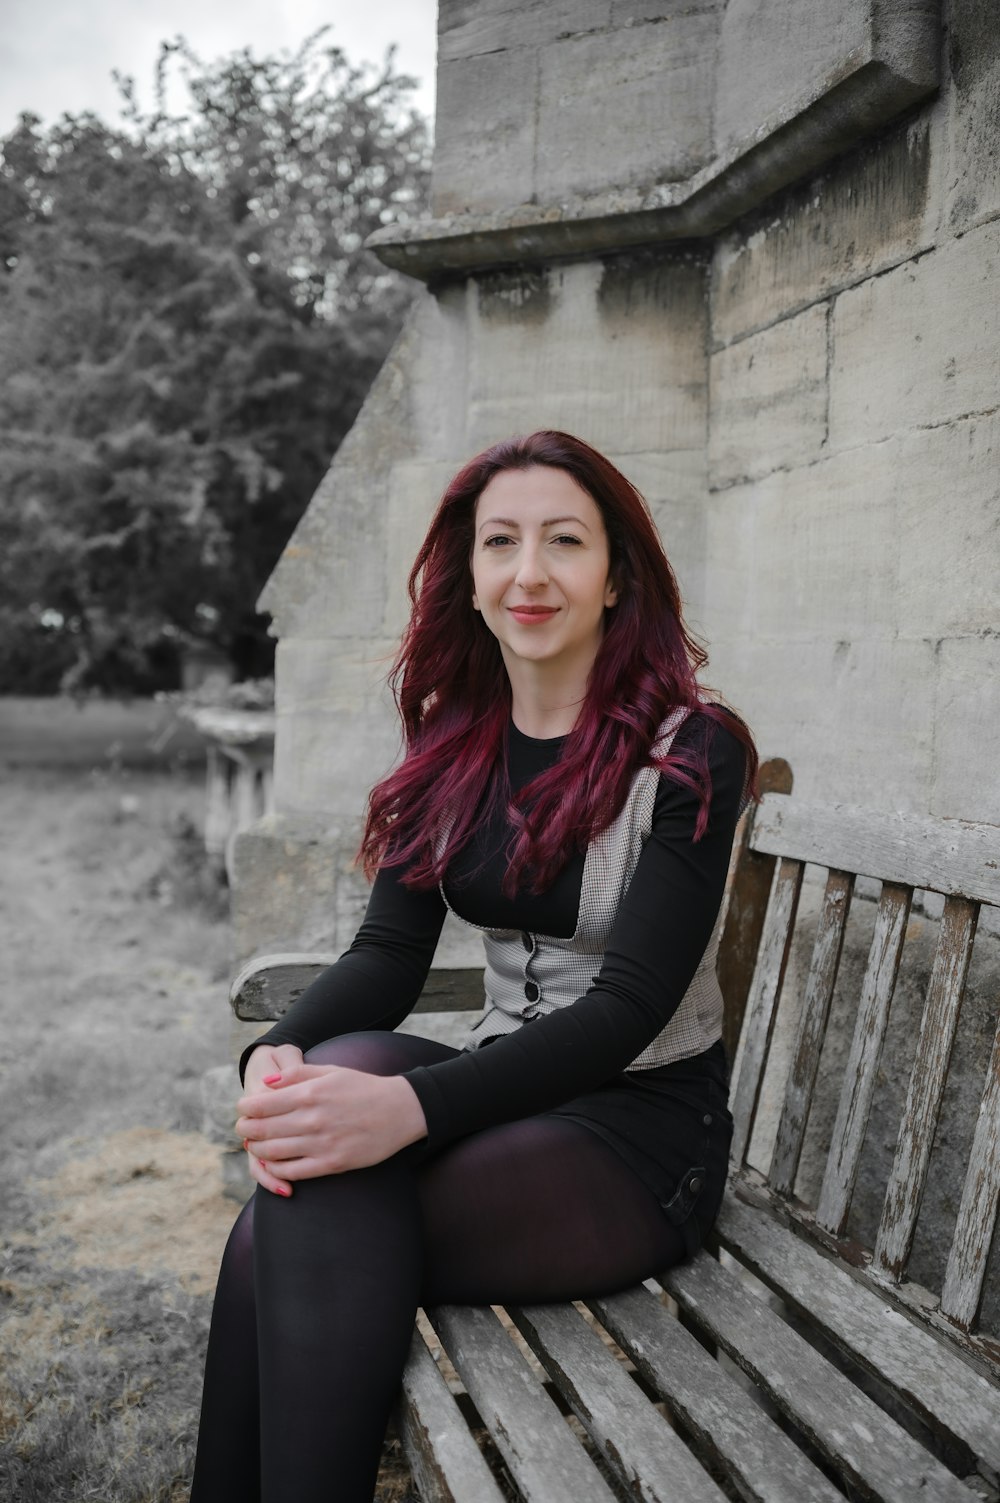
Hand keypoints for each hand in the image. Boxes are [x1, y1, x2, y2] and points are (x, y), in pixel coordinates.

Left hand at [236, 1057, 427, 1195]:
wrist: (399, 1111)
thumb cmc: (363, 1087)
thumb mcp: (330, 1071)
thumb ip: (296, 1074)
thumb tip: (266, 1083)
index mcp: (309, 1093)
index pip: (262, 1104)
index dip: (245, 1109)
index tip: (243, 1109)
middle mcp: (312, 1119)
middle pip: (262, 1130)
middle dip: (245, 1130)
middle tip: (242, 1129)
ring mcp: (321, 1144)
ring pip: (272, 1153)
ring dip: (257, 1150)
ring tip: (254, 1145)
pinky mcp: (331, 1164)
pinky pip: (292, 1171)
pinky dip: (275, 1170)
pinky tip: (271, 1163)